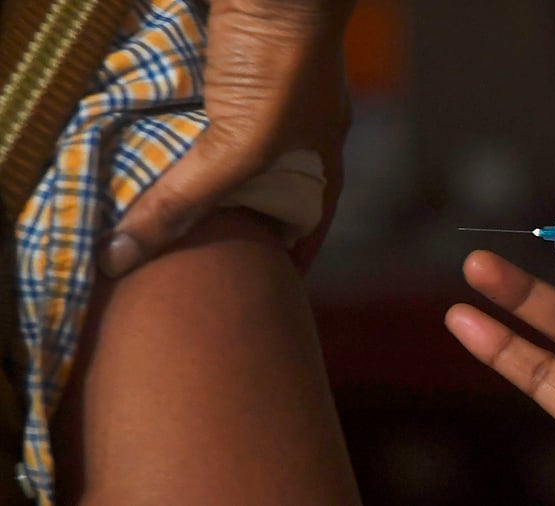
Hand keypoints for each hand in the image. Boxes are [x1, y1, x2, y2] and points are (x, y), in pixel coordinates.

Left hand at [99, 0, 355, 276]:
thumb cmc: (284, 63)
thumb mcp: (240, 144)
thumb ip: (187, 198)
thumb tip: (123, 255)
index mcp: (323, 158)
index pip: (312, 222)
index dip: (291, 256)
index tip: (264, 286)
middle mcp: (298, 134)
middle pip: (272, 192)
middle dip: (243, 222)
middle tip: (210, 254)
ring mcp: (268, 102)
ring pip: (236, 156)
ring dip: (209, 179)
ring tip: (180, 211)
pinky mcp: (233, 76)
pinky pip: (209, 121)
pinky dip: (187, 139)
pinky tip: (164, 154)